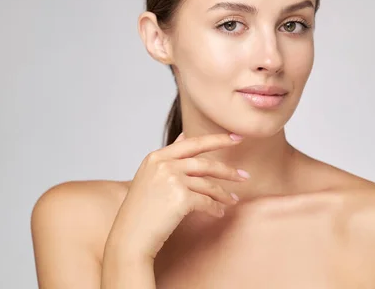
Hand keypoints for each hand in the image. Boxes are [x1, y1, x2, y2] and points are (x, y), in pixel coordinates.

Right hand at [105, 132, 248, 261]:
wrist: (129, 238)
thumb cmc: (140, 211)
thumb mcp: (149, 176)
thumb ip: (168, 158)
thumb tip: (185, 136)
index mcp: (156, 157)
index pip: (193, 142)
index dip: (217, 139)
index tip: (236, 138)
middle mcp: (164, 164)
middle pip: (205, 163)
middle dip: (228, 170)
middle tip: (245, 175)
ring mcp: (172, 180)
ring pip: (208, 184)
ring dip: (224, 193)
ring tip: (234, 200)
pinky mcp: (180, 198)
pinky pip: (206, 201)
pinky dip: (215, 208)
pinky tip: (220, 213)